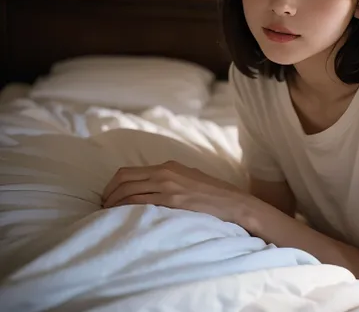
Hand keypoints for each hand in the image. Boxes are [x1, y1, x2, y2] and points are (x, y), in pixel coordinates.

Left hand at [101, 160, 246, 224]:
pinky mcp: (173, 200)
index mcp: (168, 166)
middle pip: (123, 179)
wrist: (233, 202)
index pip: (128, 171)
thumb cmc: (214, 194)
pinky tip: (121, 217)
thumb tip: (150, 187)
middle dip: (107, 194)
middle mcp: (165, 172)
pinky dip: (126, 209)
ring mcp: (169, 186)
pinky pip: (141, 203)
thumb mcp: (189, 178)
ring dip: (113, 203)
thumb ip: (170, 179)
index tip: (106, 196)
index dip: (111, 185)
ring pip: (128, 191)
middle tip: (102, 206)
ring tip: (107, 215)